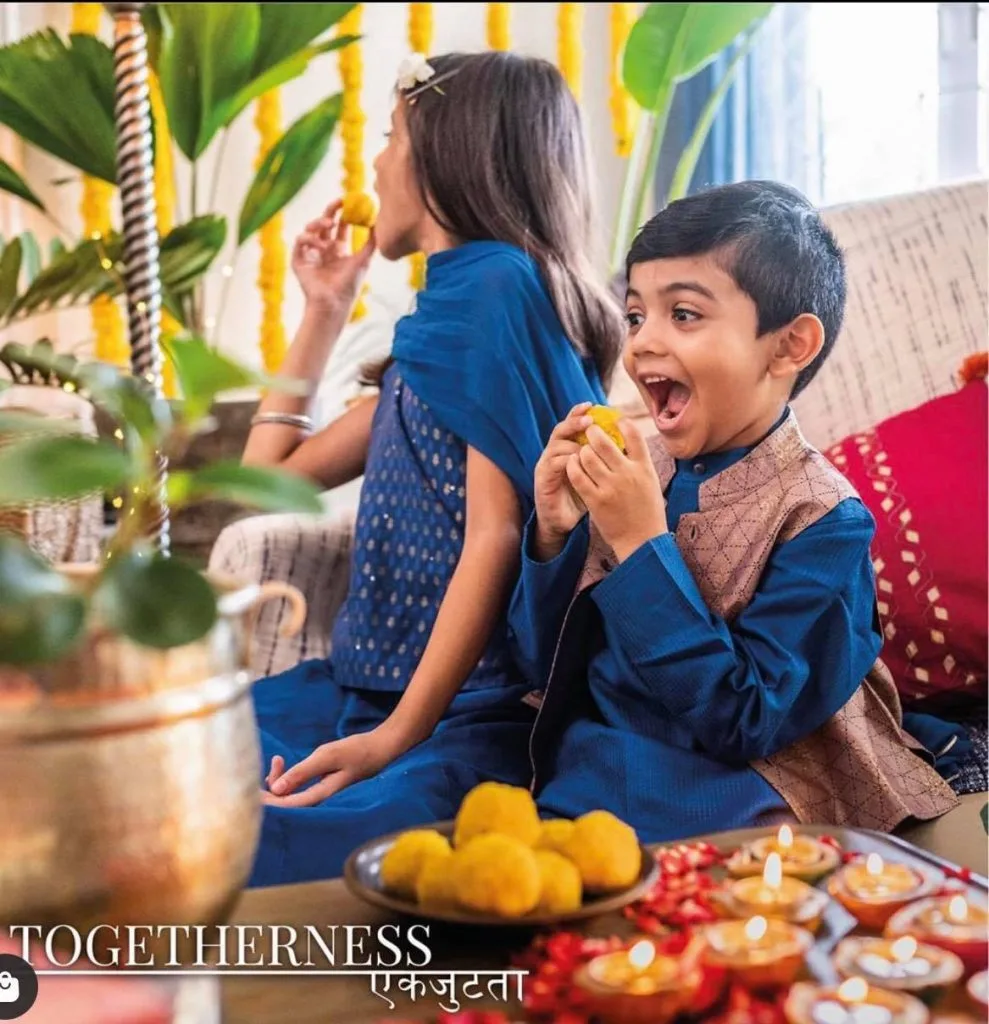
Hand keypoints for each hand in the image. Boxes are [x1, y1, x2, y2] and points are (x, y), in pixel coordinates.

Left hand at [261, 727, 402, 807]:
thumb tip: (276, 790)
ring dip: (276, 779)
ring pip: (287, 793)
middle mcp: (316, 797)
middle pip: (283, 803)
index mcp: (319, 795)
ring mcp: (317, 791)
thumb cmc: (355, 751)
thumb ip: (302, 772)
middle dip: (266, 792)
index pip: (285, 807)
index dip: (265, 803)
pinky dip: (285, 775)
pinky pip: (294, 786)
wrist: (379, 747)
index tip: (247, 793)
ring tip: (276, 759)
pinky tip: (281, 761)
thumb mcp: (327, 757)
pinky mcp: (318, 783)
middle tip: (248, 778)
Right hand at [292, 199, 375, 315]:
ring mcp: (311, 254)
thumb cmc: (349, 285)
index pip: (340, 225)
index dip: (343, 212)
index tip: (348, 200)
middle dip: (330, 210)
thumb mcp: (363, 260)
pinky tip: (318, 244)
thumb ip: (370, 242)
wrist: (333, 303)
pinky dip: (308, 238)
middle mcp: (324, 249)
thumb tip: (378, 222)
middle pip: (324, 223)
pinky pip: (300, 241)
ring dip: (319, 222)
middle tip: (337, 202)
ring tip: (328, 224)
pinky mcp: (299, 260)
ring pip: (310, 229)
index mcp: (339, 249)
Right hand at [533, 402, 593, 558]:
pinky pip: (553, 465)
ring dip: (572, 442)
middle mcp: (555, 453)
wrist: (564, 523)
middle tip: (589, 420)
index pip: (573, 425)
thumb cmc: (584, 497)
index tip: (594, 405)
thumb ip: (605, 459)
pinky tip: (577, 462)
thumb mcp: (597, 476)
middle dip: (574, 422)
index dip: (580, 414)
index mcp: (568, 449)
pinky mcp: (543, 479)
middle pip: (562, 429)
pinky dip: (566, 461)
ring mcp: (546, 465)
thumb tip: (628, 444)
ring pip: (556, 445)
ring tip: (587, 444)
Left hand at [566, 417, 667, 561]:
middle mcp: (628, 475)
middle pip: (605, 442)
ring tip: (580, 451)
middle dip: (593, 432)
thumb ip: (639, 462)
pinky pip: (578, 476)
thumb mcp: (650, 483)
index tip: (615, 419)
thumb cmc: (647, 511)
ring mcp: (611, 487)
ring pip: (587, 457)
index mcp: (645, 468)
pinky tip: (572, 465)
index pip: (634, 435)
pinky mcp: (596, 500)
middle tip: (589, 430)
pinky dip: (573, 467)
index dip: (622, 422)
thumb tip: (627, 441)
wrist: (642, 541)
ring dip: (581, 450)